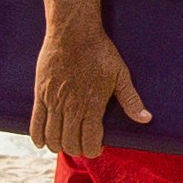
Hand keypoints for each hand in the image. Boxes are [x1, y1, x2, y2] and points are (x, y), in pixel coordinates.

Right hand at [32, 29, 149, 157]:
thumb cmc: (100, 52)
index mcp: (92, 105)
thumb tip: (146, 119)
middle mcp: (71, 107)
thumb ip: (131, 100)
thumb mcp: (120, 75)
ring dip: (59, 146)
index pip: (90, 142)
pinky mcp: (40, 93)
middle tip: (82, 145)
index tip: (97, 148)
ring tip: (65, 143)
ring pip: (53, 137)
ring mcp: (53, 101)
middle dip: (77, 149)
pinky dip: (38, 137)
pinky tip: (43, 143)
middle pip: (71, 143)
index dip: (94, 150)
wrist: (73, 32)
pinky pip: (35, 123)